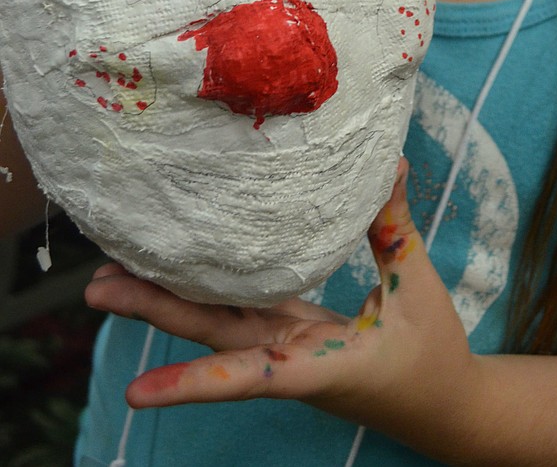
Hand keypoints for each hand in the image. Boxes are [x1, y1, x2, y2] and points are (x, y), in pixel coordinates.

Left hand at [84, 161, 477, 451]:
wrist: (444, 407)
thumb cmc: (432, 354)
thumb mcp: (417, 288)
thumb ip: (393, 228)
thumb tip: (388, 165)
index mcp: (319, 364)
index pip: (248, 376)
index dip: (191, 384)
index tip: (134, 394)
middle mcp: (289, 358)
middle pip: (212, 335)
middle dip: (153, 313)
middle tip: (96, 289)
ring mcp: (285, 350)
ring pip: (217, 323)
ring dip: (164, 302)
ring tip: (109, 280)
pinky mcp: (291, 339)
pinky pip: (240, 314)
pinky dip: (206, 292)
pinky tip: (175, 271)